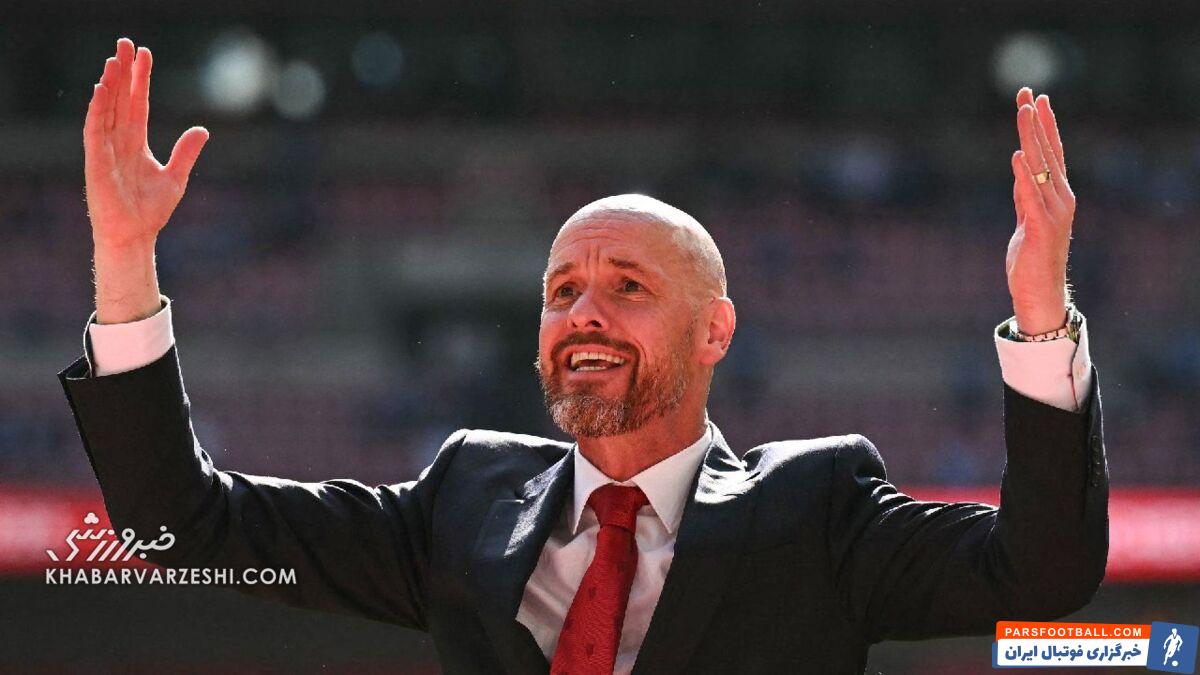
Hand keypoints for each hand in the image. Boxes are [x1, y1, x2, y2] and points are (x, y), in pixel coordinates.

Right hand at [85, 38, 208, 249]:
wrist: (135, 235)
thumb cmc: (151, 210)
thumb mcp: (176, 177)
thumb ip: (186, 152)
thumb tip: (202, 129)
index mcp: (136, 142)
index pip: (138, 102)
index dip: (140, 79)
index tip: (143, 54)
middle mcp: (119, 140)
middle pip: (120, 98)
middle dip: (122, 71)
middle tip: (125, 43)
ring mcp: (105, 149)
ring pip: (106, 109)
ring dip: (110, 84)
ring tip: (114, 60)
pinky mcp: (96, 161)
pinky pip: (94, 130)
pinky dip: (97, 110)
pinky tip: (101, 91)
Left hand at [1006, 87, 1074, 334]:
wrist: (1039, 290)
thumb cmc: (1032, 257)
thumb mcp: (1026, 217)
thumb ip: (1025, 193)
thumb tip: (1020, 167)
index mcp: (1057, 194)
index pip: (1052, 152)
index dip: (1044, 124)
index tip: (1037, 98)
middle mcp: (1061, 198)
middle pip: (1046, 152)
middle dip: (1035, 122)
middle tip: (1027, 93)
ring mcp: (1053, 212)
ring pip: (1040, 167)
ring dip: (1030, 138)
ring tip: (1023, 113)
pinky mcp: (1040, 228)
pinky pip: (1029, 196)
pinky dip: (1023, 175)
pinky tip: (1017, 156)